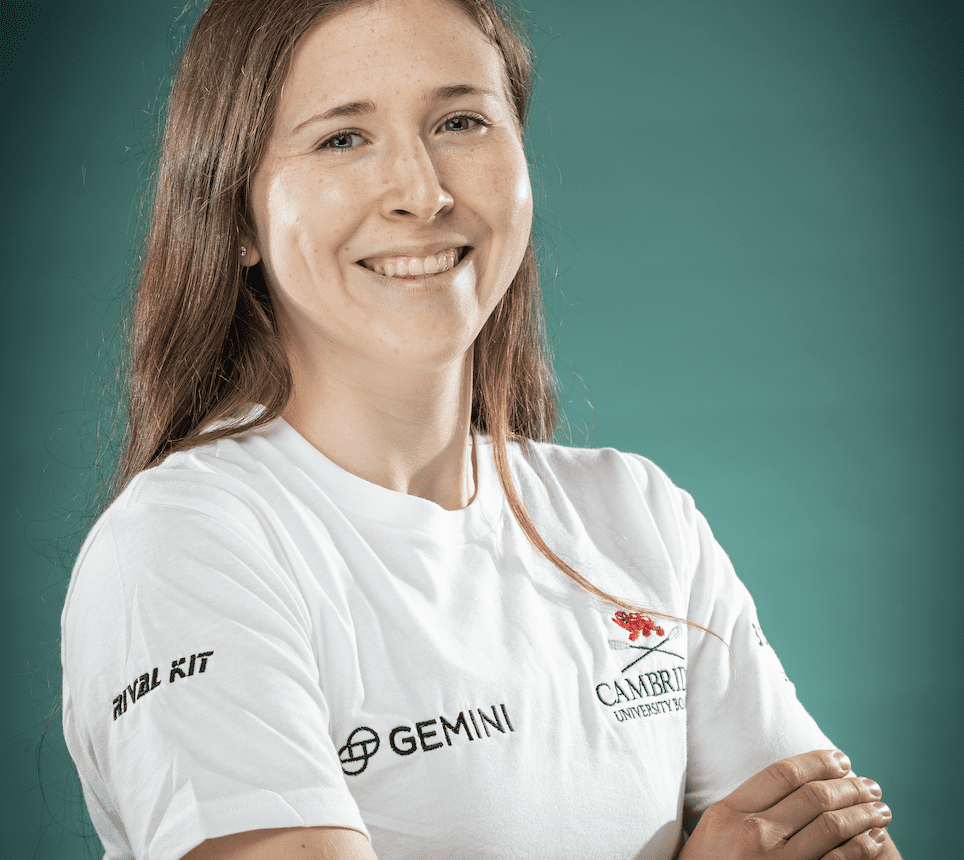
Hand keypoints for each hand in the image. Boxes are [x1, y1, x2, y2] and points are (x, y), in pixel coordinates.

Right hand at [679, 750, 892, 859]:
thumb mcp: (710, 830)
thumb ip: (740, 808)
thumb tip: (784, 784)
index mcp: (729, 812)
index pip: (781, 773)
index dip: (817, 761)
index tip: (840, 759)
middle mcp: (753, 834)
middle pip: (813, 796)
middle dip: (849, 786)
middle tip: (869, 784)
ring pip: (832, 827)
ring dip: (863, 814)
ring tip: (880, 809)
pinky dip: (861, 848)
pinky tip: (873, 840)